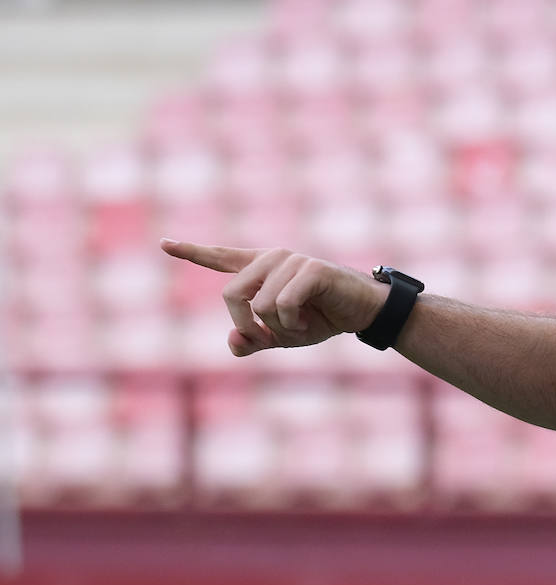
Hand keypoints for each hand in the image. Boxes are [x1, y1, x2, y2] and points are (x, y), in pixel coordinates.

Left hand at [161, 239, 387, 356]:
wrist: (362, 312)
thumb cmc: (322, 319)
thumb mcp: (281, 336)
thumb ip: (252, 341)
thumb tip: (233, 340)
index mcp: (261, 270)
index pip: (221, 258)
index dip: (191, 252)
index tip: (164, 243)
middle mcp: (271, 259)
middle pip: (231, 295)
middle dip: (246, 325)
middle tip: (268, 338)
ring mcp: (291, 260)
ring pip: (259, 305)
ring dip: (279, 328)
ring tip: (300, 326)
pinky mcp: (310, 268)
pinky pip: (283, 304)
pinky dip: (294, 324)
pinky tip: (309, 323)